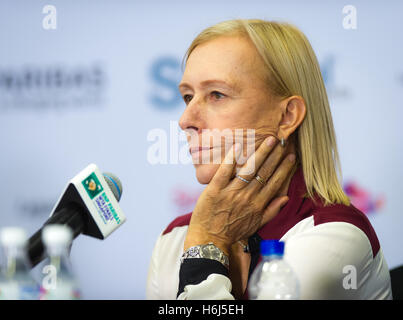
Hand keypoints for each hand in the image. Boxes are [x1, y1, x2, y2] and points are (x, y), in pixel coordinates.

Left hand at [184, 136, 295, 255]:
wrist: (210, 240)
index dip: (284, 168)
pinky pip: (224, 171)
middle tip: (283, 142)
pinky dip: (231, 159)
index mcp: (258, 205)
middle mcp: (247, 197)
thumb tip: (285, 198)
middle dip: (275, 156)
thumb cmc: (232, 233)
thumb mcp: (256, 225)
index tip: (291, 156)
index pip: (275, 182)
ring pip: (248, 169)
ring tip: (269, 140)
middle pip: (264, 172)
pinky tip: (238, 146)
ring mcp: (231, 192)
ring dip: (260, 153)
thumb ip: (271, 211)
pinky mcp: (215, 189)